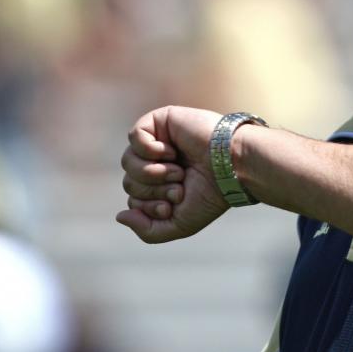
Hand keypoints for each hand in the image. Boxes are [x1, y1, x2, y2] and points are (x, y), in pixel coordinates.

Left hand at [116, 105, 229, 242]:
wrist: (232, 167)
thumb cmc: (212, 194)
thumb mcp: (179, 224)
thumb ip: (148, 231)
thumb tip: (120, 216)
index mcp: (163, 184)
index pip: (134, 200)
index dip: (148, 207)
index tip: (174, 204)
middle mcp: (159, 162)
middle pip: (129, 182)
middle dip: (152, 190)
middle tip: (179, 185)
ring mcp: (159, 140)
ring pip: (128, 161)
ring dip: (151, 173)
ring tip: (176, 171)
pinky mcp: (162, 120)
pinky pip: (135, 136)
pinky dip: (148, 150)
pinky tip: (170, 152)